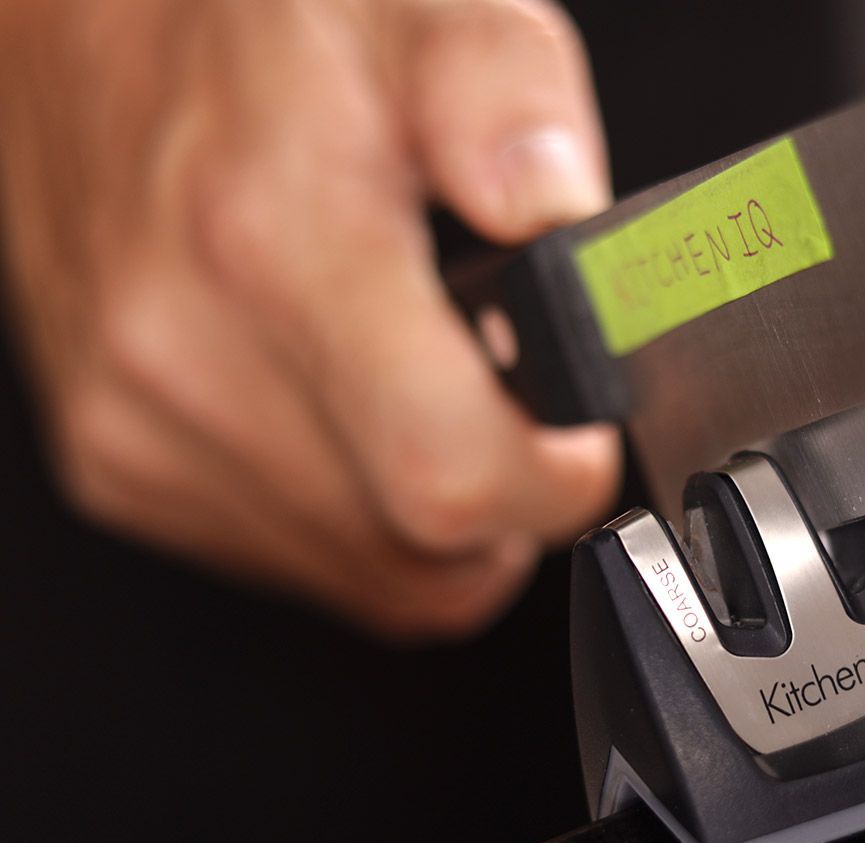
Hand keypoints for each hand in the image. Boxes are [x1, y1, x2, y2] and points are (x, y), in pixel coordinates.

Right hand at [0, 0, 621, 636]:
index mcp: (279, 243)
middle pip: (421, 552)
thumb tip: (562, 219)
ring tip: (423, 385)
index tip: (580, 439)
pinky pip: (297, 561)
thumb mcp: (436, 15)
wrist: (96, 27)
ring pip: (369, 575)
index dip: (554, 484)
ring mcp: (137, 421)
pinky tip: (348, 406)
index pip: (450, 477)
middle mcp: (186, 352)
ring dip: (428, 512)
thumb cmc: (267, 22)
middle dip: (505, 495)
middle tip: (510, 395)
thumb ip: (516, 109)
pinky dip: (354, 513)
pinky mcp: (113, 463)